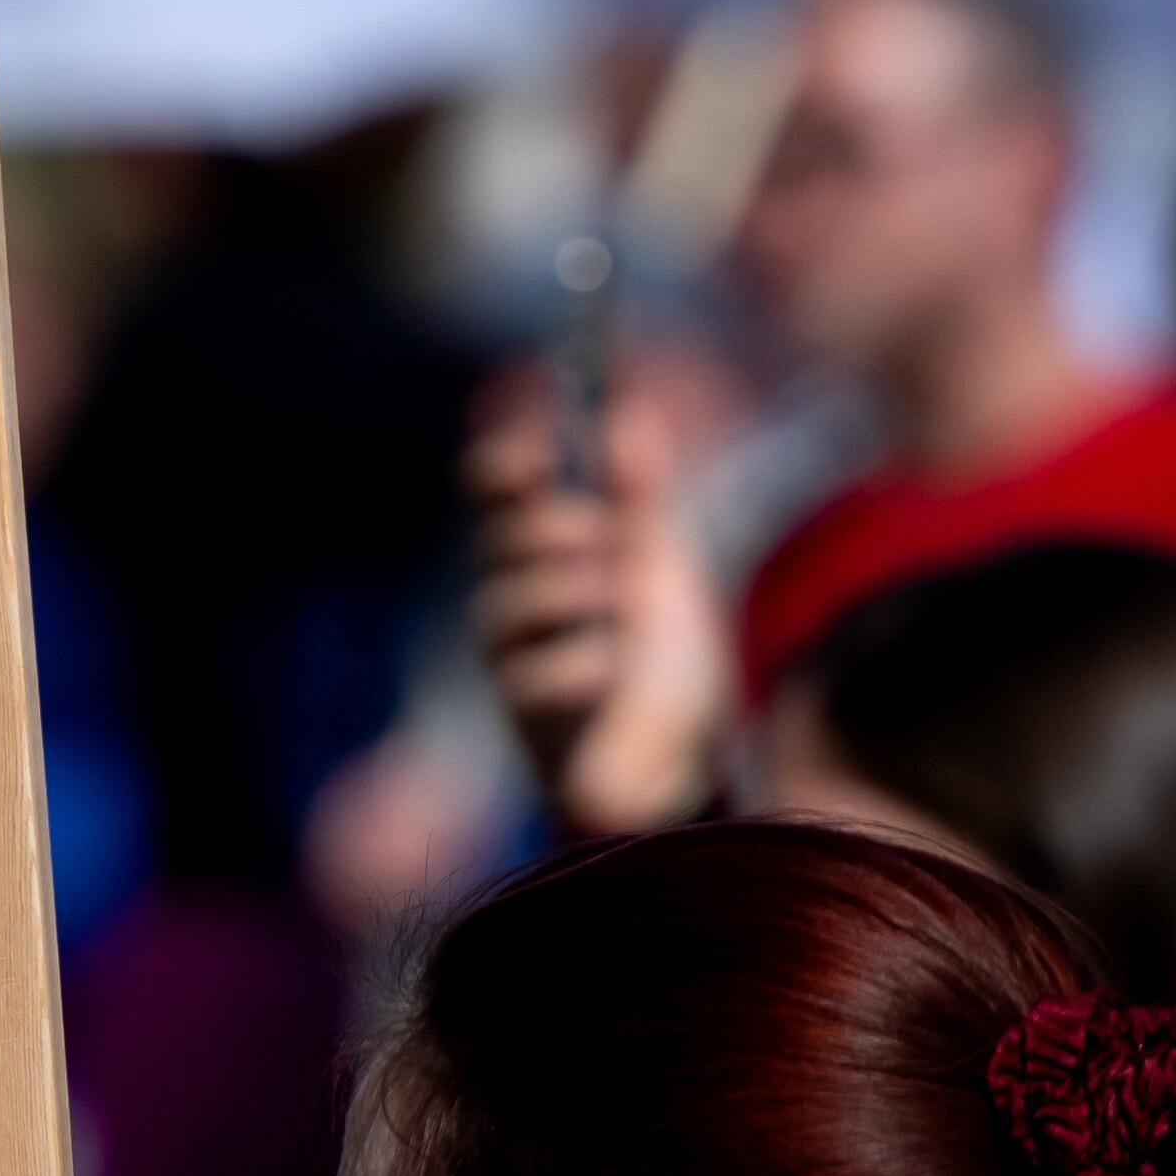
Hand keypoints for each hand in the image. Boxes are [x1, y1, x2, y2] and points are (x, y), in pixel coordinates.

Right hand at [464, 364, 731, 838]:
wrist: (682, 758)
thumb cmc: (657, 658)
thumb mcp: (660, 567)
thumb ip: (642, 497)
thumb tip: (628, 416)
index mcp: (540, 554)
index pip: (493, 491)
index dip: (505, 464)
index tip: (540, 453)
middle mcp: (512, 601)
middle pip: (501, 542)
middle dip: (560, 529)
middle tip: (618, 539)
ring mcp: (513, 662)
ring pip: (506, 606)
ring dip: (573, 590)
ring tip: (622, 599)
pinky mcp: (530, 721)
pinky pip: (532, 678)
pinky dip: (582, 660)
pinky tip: (615, 664)